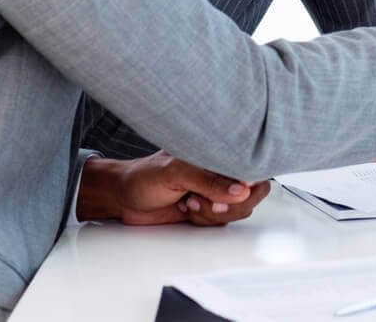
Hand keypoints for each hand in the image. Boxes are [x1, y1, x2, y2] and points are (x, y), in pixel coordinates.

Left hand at [75, 152, 270, 225]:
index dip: (246, 184)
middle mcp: (220, 171)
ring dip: (212, 212)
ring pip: (238, 210)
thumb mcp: (175, 172)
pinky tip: (187, 209)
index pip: (252, 166)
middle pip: (252, 193)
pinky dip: (205, 220)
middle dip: (227, 203)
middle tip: (200, 199)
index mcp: (216, 152)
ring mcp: (216, 191)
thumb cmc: (143, 176)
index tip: (227, 192)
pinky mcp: (209, 210)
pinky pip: (222, 221)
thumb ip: (209, 181)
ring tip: (189, 201)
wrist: (123, 198)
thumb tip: (241, 189)